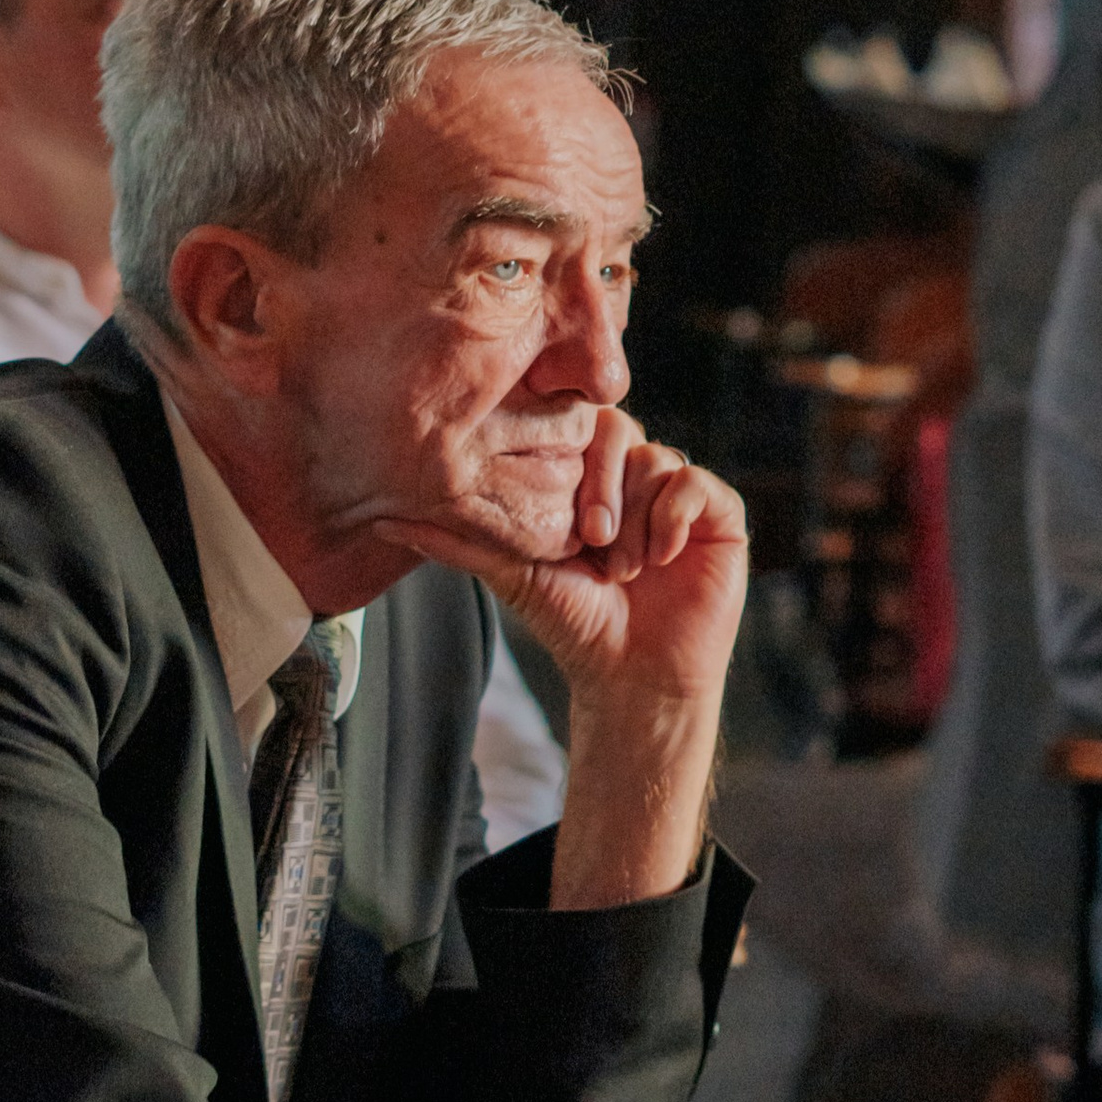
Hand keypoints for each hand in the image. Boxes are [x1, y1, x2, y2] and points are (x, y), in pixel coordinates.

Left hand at [384, 412, 745, 708]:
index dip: (566, 457)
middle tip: (592, 542)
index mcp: (586, 476)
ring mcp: (676, 491)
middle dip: (600, 487)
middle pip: (618, 429)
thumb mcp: (511, 575)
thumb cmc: (575, 622)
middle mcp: (632, 474)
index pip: (575, 425)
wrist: (633, 675)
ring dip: (635, 519)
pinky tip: (660, 556)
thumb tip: (383, 518)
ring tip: (624, 568)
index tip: (557, 517)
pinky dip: (673, 517)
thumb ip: (457, 542)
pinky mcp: (718, 513)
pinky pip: (696, 483)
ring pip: (657, 461)